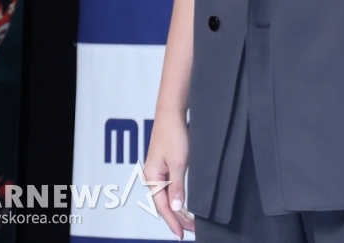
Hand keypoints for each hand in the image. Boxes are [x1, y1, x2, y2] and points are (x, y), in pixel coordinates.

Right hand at [144, 110, 195, 239]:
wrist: (171, 112)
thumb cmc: (173, 133)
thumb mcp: (178, 163)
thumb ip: (177, 187)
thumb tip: (177, 208)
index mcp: (152, 176)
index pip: (162, 206)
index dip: (173, 222)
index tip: (181, 235)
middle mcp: (152, 175)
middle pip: (164, 203)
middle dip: (177, 218)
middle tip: (192, 230)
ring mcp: (157, 170)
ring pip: (167, 196)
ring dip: (178, 209)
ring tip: (190, 222)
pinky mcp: (163, 165)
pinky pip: (169, 187)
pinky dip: (177, 198)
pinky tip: (183, 204)